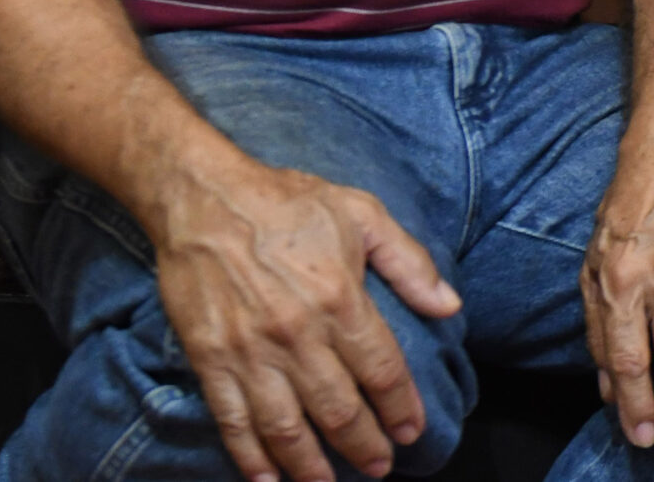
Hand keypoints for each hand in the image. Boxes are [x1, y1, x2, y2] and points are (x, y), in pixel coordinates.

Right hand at [152, 158, 460, 481]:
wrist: (204, 200)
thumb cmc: (289, 202)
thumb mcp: (362, 213)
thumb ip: (409, 262)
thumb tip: (449, 305)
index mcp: (340, 300)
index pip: (382, 371)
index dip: (401, 409)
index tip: (411, 432)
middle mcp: (298, 335)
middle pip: (338, 410)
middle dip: (364, 446)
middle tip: (379, 467)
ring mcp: (251, 352)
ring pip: (287, 428)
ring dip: (311, 466)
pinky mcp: (211, 360)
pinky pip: (234, 421)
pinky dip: (251, 457)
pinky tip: (267, 479)